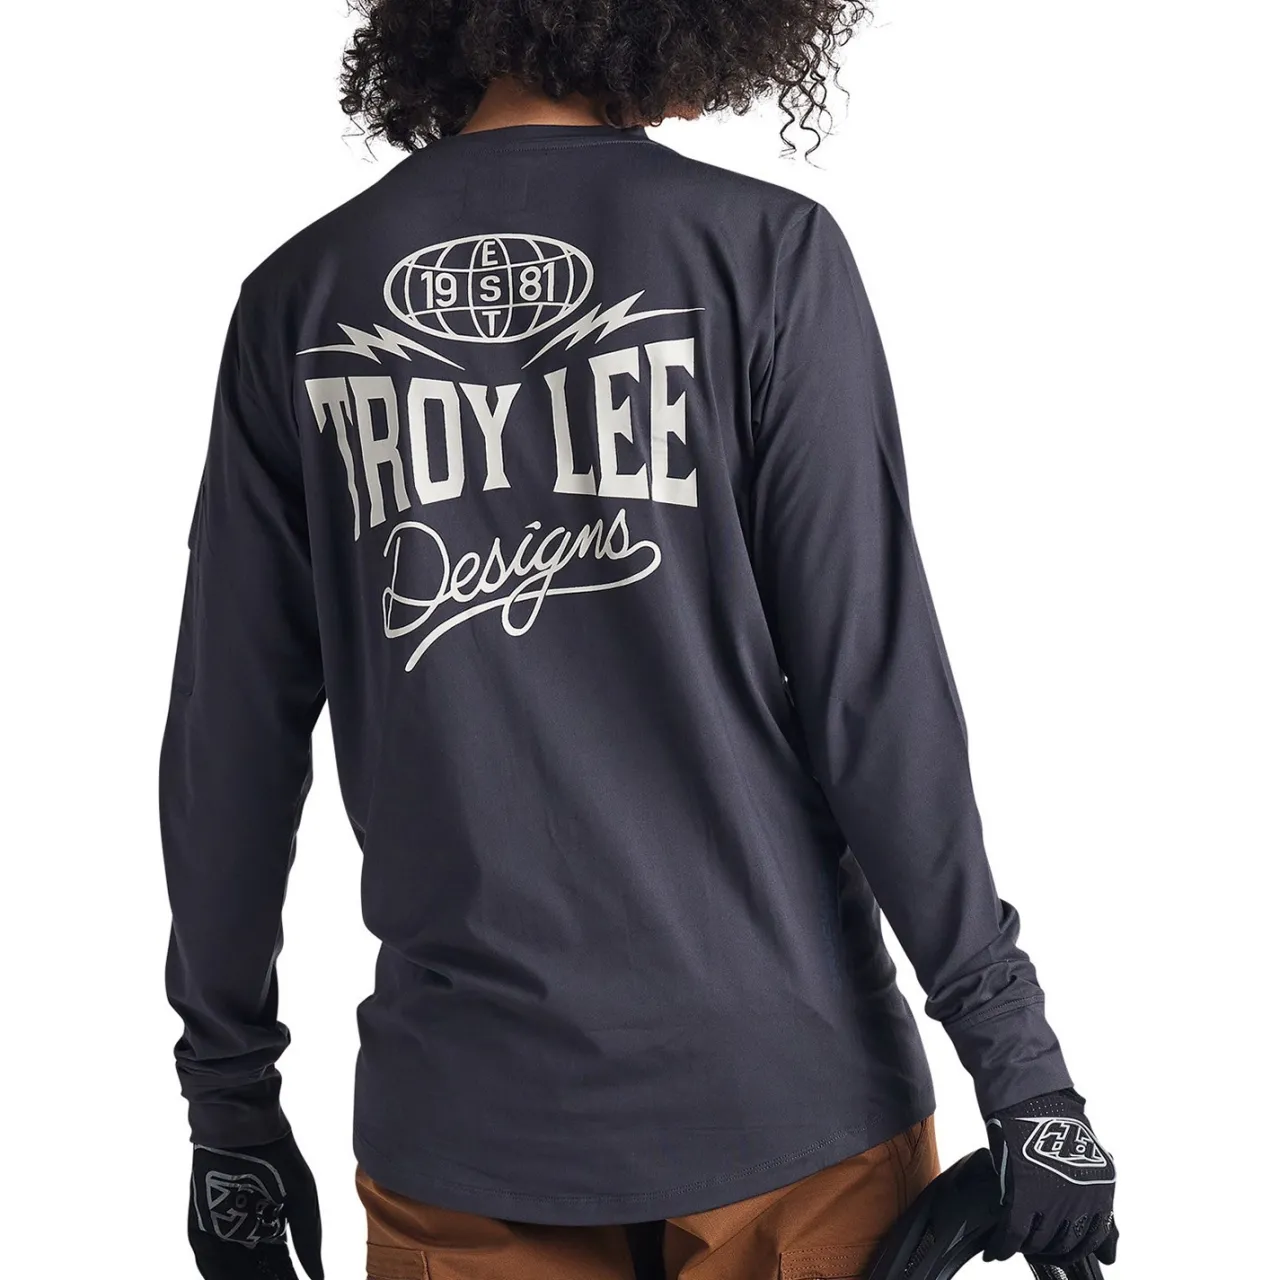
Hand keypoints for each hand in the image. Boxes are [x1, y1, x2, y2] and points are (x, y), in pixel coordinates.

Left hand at [188, 1129, 323, 1278]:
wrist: (246, 1131)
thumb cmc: (279, 1160)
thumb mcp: (301, 1202)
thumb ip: (307, 1242)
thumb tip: (319, 1279)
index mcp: (270, 1227)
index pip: (278, 1266)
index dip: (289, 1279)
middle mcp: (245, 1233)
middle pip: (256, 1272)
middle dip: (269, 1279)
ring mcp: (221, 1233)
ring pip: (231, 1271)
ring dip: (247, 1278)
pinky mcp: (200, 1230)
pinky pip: (208, 1262)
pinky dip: (220, 1274)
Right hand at [984, 1088, 1117, 1266]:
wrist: (1031, 1096)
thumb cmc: (1058, 1123)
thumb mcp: (1093, 1165)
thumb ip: (1102, 1209)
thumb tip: (1111, 1254)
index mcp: (1101, 1194)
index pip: (1094, 1241)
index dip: (1075, 1249)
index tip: (1063, 1251)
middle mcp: (1081, 1202)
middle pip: (1065, 1245)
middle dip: (1050, 1251)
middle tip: (1036, 1247)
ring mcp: (1053, 1200)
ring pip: (1039, 1244)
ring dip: (1026, 1248)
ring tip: (1016, 1243)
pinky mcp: (1023, 1196)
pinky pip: (1013, 1234)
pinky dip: (1002, 1246)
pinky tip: (995, 1250)